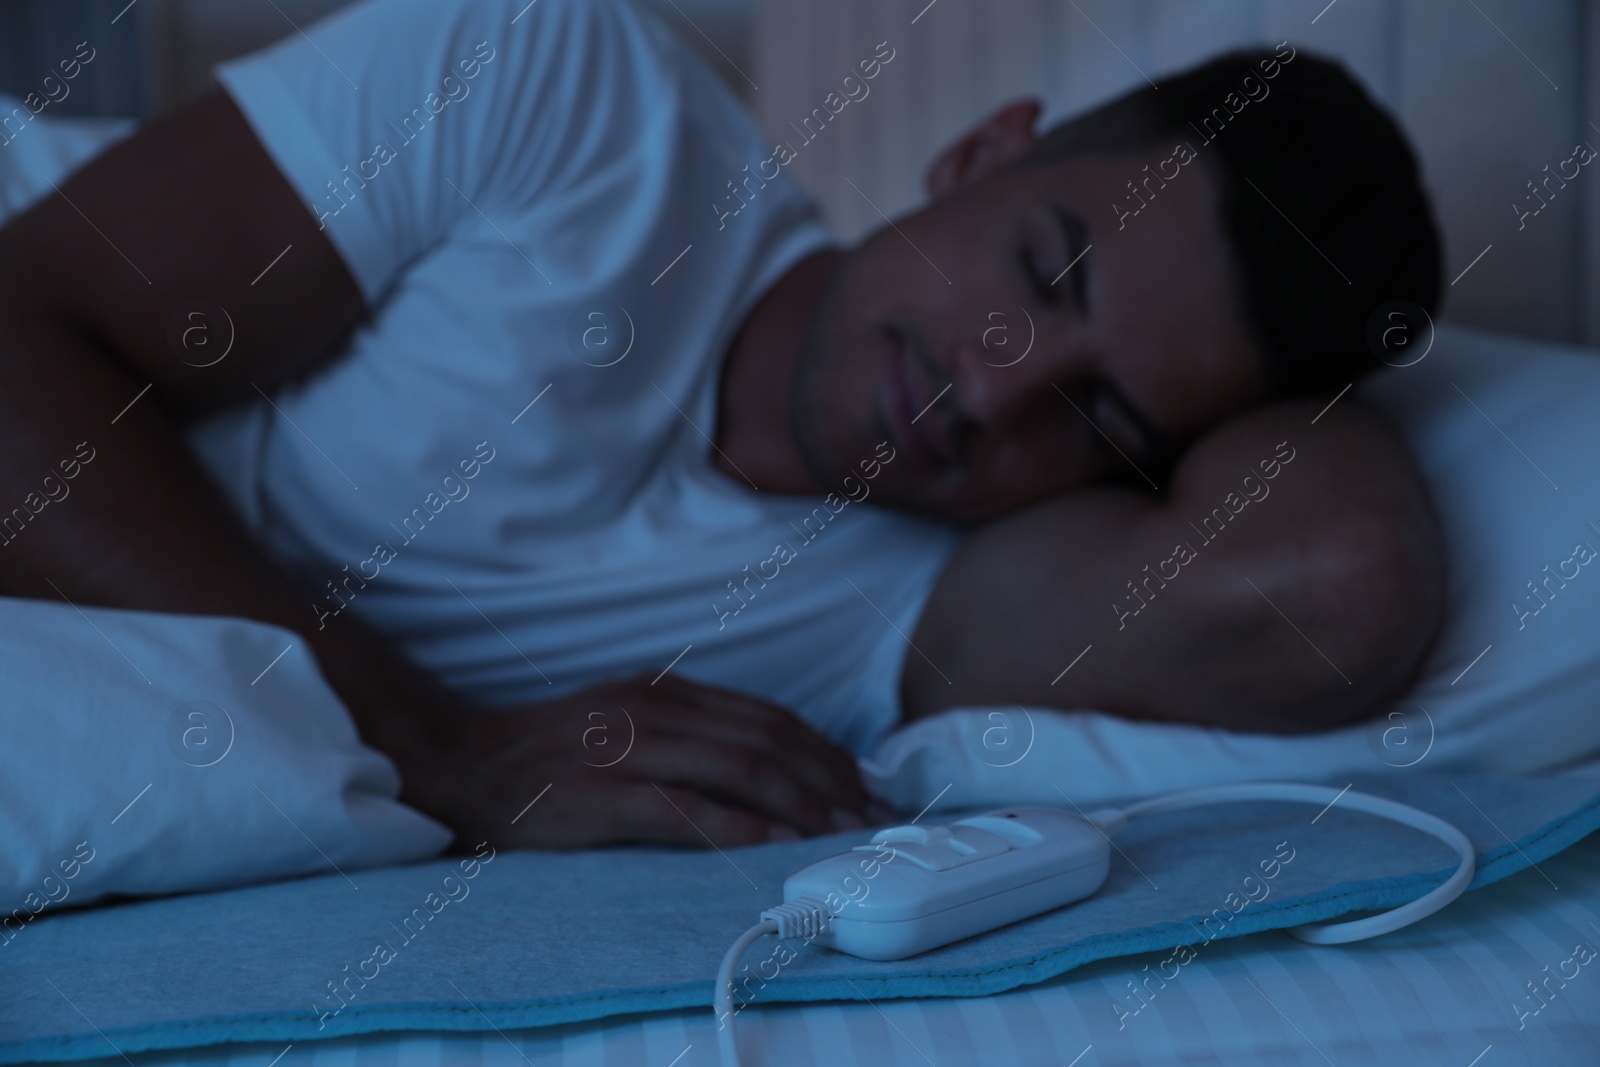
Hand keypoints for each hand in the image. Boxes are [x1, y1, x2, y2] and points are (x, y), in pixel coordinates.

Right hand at [403, 672, 893, 848]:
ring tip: (838, 832)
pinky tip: (771, 843)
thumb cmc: (552, 753)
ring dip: (799, 802)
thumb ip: (693, 737)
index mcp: (668, 692)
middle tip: (869, 817)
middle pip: (765, 740)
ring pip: (737, 767)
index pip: (768, 718)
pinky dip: (734, 826)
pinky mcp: (600, 794)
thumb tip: (773, 772)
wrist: (464, 763)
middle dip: (828, 780)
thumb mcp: (630, 722)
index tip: (863, 786)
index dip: (825, 753)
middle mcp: (655, 710)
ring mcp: (627, 748)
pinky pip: (681, 809)